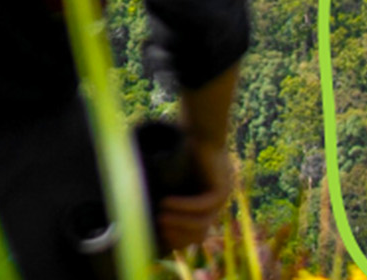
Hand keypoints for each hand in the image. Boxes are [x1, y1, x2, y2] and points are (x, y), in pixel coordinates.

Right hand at [157, 139, 231, 253]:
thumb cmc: (184, 148)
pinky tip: (165, 203)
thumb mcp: (175, 175)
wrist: (201, 129)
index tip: (158, 235)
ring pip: (202, 221)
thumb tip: (144, 208)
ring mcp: (222, 197)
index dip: (179, 238)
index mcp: (208, 204)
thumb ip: (168, 191)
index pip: (196, 233)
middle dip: (178, 234)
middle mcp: (218, 204)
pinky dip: (183, 206)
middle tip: (157, 230)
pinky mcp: (221, 188)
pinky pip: (202, 204)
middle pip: (200, 232)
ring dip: (179, 222)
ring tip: (159, 218)